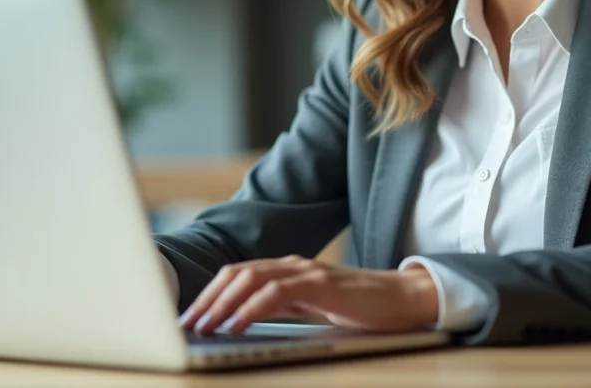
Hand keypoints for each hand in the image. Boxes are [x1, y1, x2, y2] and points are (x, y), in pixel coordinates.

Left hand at [178, 255, 438, 334]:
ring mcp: (307, 271)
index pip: (237, 275)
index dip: (209, 294)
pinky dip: (251, 308)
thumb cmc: (360, 309)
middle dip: (207, 299)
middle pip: (236, 273)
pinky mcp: (321, 283)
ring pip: (251, 279)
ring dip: (222, 304)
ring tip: (203, 326)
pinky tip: (236, 324)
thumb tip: (242, 322)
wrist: (405, 300)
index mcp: (287, 269)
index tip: (189, 317)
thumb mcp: (312, 307)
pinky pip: (276, 292)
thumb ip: (282, 306)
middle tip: (185, 324)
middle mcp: (293, 264)